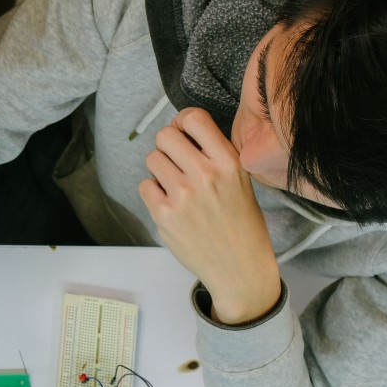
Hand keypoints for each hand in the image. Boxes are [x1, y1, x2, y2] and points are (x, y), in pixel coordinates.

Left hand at [136, 108, 281, 324]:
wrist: (240, 269)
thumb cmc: (241, 223)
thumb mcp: (241, 180)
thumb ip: (214, 154)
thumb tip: (180, 129)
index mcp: (229, 162)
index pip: (193, 118)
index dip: (182, 122)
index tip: (184, 134)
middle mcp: (206, 174)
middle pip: (165, 135)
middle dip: (168, 146)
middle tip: (177, 163)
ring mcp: (182, 195)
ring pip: (152, 159)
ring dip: (160, 170)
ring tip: (176, 187)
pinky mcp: (164, 215)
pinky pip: (144, 185)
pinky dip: (153, 193)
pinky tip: (171, 205)